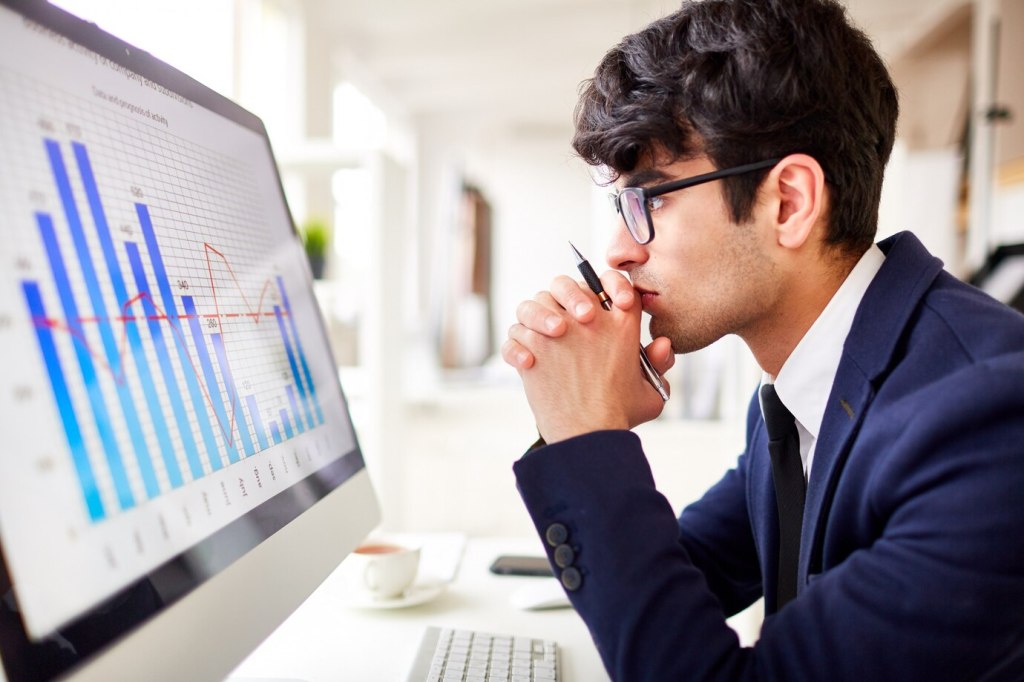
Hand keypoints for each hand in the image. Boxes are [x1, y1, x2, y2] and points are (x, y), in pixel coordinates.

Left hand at [502, 274, 672, 442]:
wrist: (588, 436)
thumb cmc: (619, 416)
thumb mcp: (651, 391)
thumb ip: (658, 365)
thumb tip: (662, 344)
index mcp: (622, 324)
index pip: (615, 283)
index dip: (609, 285)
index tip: (601, 301)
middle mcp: (589, 320)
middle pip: (567, 285)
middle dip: (565, 294)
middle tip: (568, 318)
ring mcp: (558, 331)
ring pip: (536, 303)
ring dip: (535, 316)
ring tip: (544, 336)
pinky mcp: (534, 347)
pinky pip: (516, 333)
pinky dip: (517, 345)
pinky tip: (527, 362)